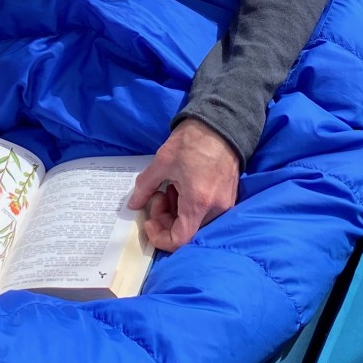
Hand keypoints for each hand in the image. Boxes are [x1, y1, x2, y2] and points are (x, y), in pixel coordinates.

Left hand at [126, 119, 241, 251]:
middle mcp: (216, 208)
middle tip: (157, 197)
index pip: (179, 240)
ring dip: (177, 212)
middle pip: (187, 232)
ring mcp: (225, 203)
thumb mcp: (162, 162)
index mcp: (199, 202)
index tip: (149, 221)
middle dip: (166, 220)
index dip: (160, 237)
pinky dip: (190, 206)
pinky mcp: (228, 196)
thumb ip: (145, 187)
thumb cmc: (193, 141)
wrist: (221, 123)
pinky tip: (183, 186)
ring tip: (170, 188)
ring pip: (196, 222)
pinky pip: (206, 212)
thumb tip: (134, 204)